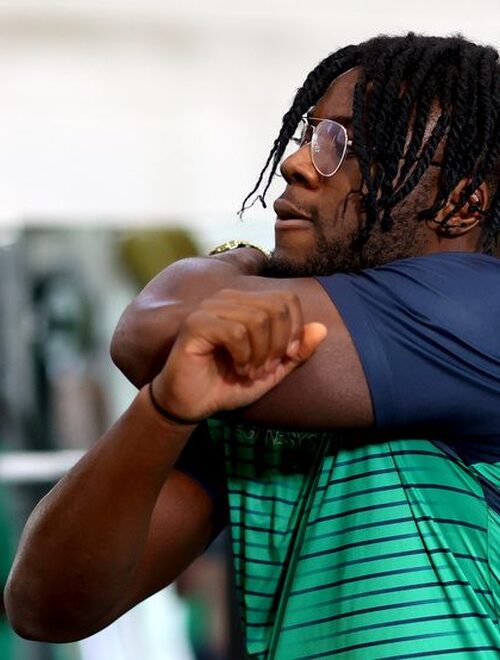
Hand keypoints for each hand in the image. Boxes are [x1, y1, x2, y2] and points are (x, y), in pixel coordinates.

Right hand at [151, 289, 326, 421]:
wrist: (191, 404)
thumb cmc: (228, 383)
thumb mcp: (272, 371)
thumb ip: (297, 352)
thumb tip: (322, 329)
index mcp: (246, 303)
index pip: (286, 299)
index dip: (294, 330)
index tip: (285, 358)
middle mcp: (228, 298)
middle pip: (275, 308)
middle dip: (278, 344)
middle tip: (265, 368)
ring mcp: (210, 308)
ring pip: (257, 319)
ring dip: (260, 354)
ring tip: (250, 371)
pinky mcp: (196, 324)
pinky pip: (235, 331)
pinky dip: (243, 355)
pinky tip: (237, 368)